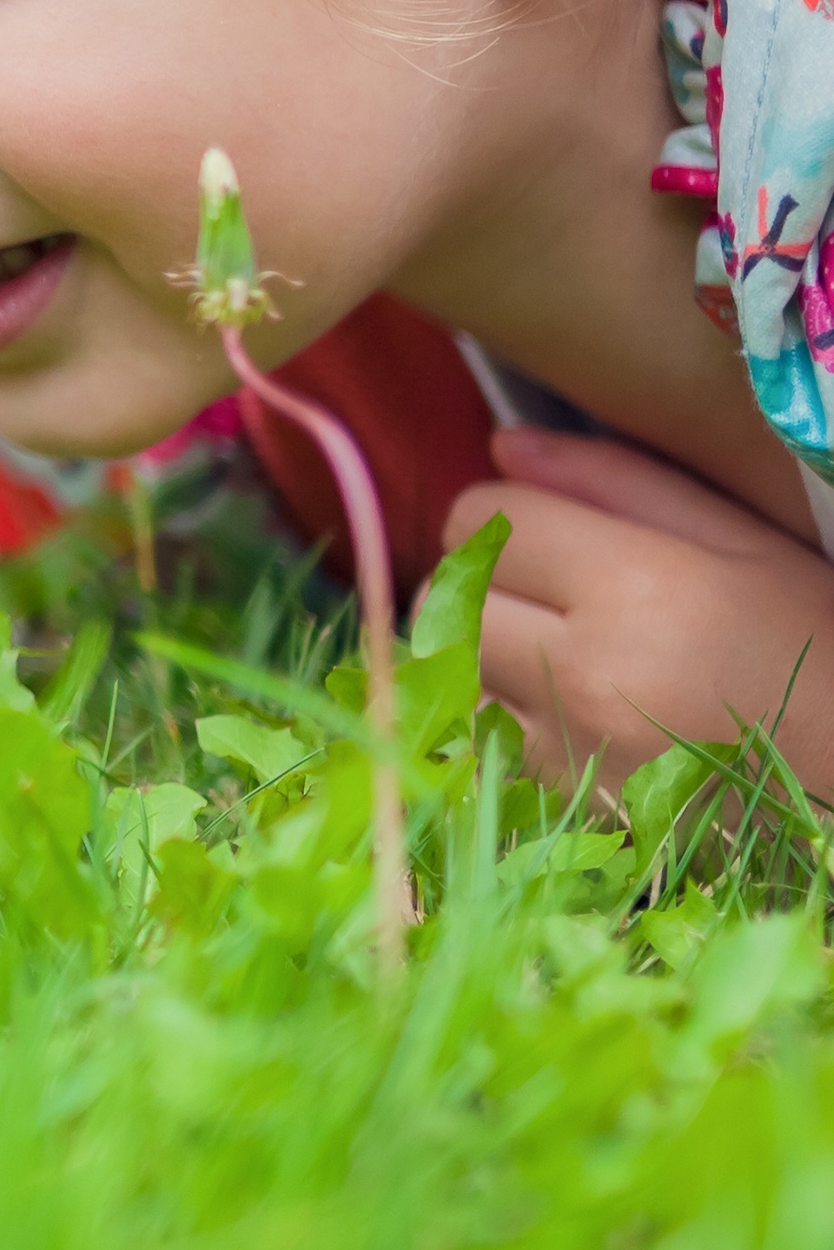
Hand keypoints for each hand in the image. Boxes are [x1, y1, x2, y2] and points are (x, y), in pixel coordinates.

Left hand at [446, 428, 833, 802]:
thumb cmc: (819, 647)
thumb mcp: (746, 543)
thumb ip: (619, 482)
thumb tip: (504, 445)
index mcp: (637, 586)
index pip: (485, 518)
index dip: (508, 513)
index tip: (549, 531)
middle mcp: (588, 669)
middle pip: (452, 595)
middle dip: (486, 580)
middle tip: (550, 591)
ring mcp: (572, 745)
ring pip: (453, 670)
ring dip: (483, 651)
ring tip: (558, 651)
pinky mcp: (569, 804)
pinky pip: (482, 739)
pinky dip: (502, 717)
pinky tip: (567, 709)